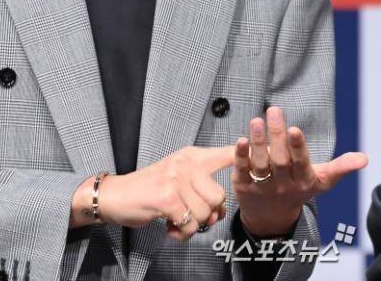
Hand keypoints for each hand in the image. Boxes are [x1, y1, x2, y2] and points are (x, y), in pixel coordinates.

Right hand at [99, 145, 234, 240]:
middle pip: (220, 196)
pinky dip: (181, 233)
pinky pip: (191, 224)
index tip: (266, 152)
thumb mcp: (178, 179)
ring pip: (206, 213)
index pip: (226, 153)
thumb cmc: (150, 190)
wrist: (117, 195)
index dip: (246, 155)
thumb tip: (221, 211)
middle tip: (191, 217)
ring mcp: (176, 177)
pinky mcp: (167, 196)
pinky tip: (169, 226)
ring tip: (177, 220)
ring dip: (193, 226)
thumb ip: (202, 189)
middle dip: (209, 215)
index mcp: (191, 156)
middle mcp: (185, 162)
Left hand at [232, 106, 368, 236]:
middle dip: (277, 134)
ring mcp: (262, 186)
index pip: (300, 163)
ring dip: (258, 142)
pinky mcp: (243, 185)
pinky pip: (242, 169)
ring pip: (260, 164)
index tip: (294, 129)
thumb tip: (364, 158)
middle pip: (280, 160)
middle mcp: (283, 184)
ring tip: (256, 121)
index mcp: (303, 180)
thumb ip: (340, 168)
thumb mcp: (320, 181)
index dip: (297, 147)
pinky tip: (240, 140)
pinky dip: (240, 155)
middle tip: (274, 110)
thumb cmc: (298, 188)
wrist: (270, 217)